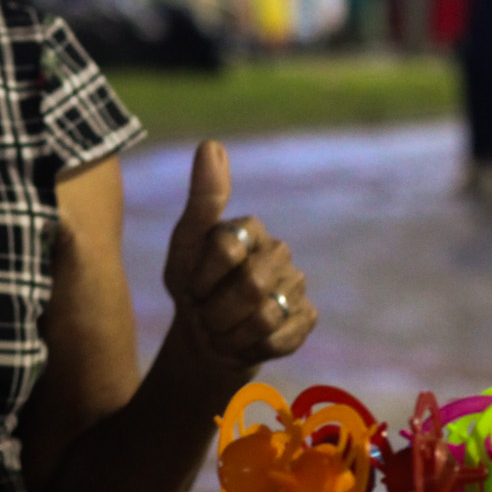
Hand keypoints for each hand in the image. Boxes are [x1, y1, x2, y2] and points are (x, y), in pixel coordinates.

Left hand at [162, 139, 317, 376]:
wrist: (207, 337)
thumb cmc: (192, 288)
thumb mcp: (184, 247)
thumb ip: (202, 200)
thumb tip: (212, 144)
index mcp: (250, 228)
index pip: (226, 249)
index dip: (200, 278)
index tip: (190, 287)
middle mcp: (280, 252)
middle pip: (250, 285)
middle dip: (216, 309)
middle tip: (206, 312)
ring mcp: (297, 285)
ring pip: (264, 316)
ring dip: (231, 331)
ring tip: (224, 326)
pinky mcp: (307, 318)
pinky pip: (279, 338)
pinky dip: (252, 346)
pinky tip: (246, 340)